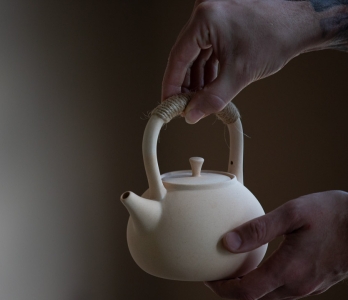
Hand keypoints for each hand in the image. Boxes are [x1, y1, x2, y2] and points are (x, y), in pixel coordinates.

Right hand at [162, 0, 320, 122]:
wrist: (302, 22)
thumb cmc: (277, 35)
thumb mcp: (240, 73)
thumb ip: (212, 98)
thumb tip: (193, 114)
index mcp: (205, 19)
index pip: (177, 57)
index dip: (171, 85)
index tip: (168, 103)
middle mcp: (205, 13)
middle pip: (184, 55)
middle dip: (185, 84)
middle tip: (184, 106)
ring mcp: (214, 16)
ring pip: (195, 53)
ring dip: (196, 78)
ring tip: (199, 99)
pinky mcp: (222, 21)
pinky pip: (206, 48)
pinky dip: (207, 68)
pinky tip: (209, 85)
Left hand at [205, 190, 347, 299]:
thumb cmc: (335, 214)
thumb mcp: (293, 213)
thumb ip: (258, 229)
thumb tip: (228, 242)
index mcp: (289, 270)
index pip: (245, 292)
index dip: (222, 289)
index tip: (208, 278)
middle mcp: (298, 286)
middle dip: (230, 291)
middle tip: (216, 275)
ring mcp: (309, 288)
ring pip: (268, 299)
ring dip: (247, 290)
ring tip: (233, 273)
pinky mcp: (317, 285)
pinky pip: (282, 294)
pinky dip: (264, 288)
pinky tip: (260, 270)